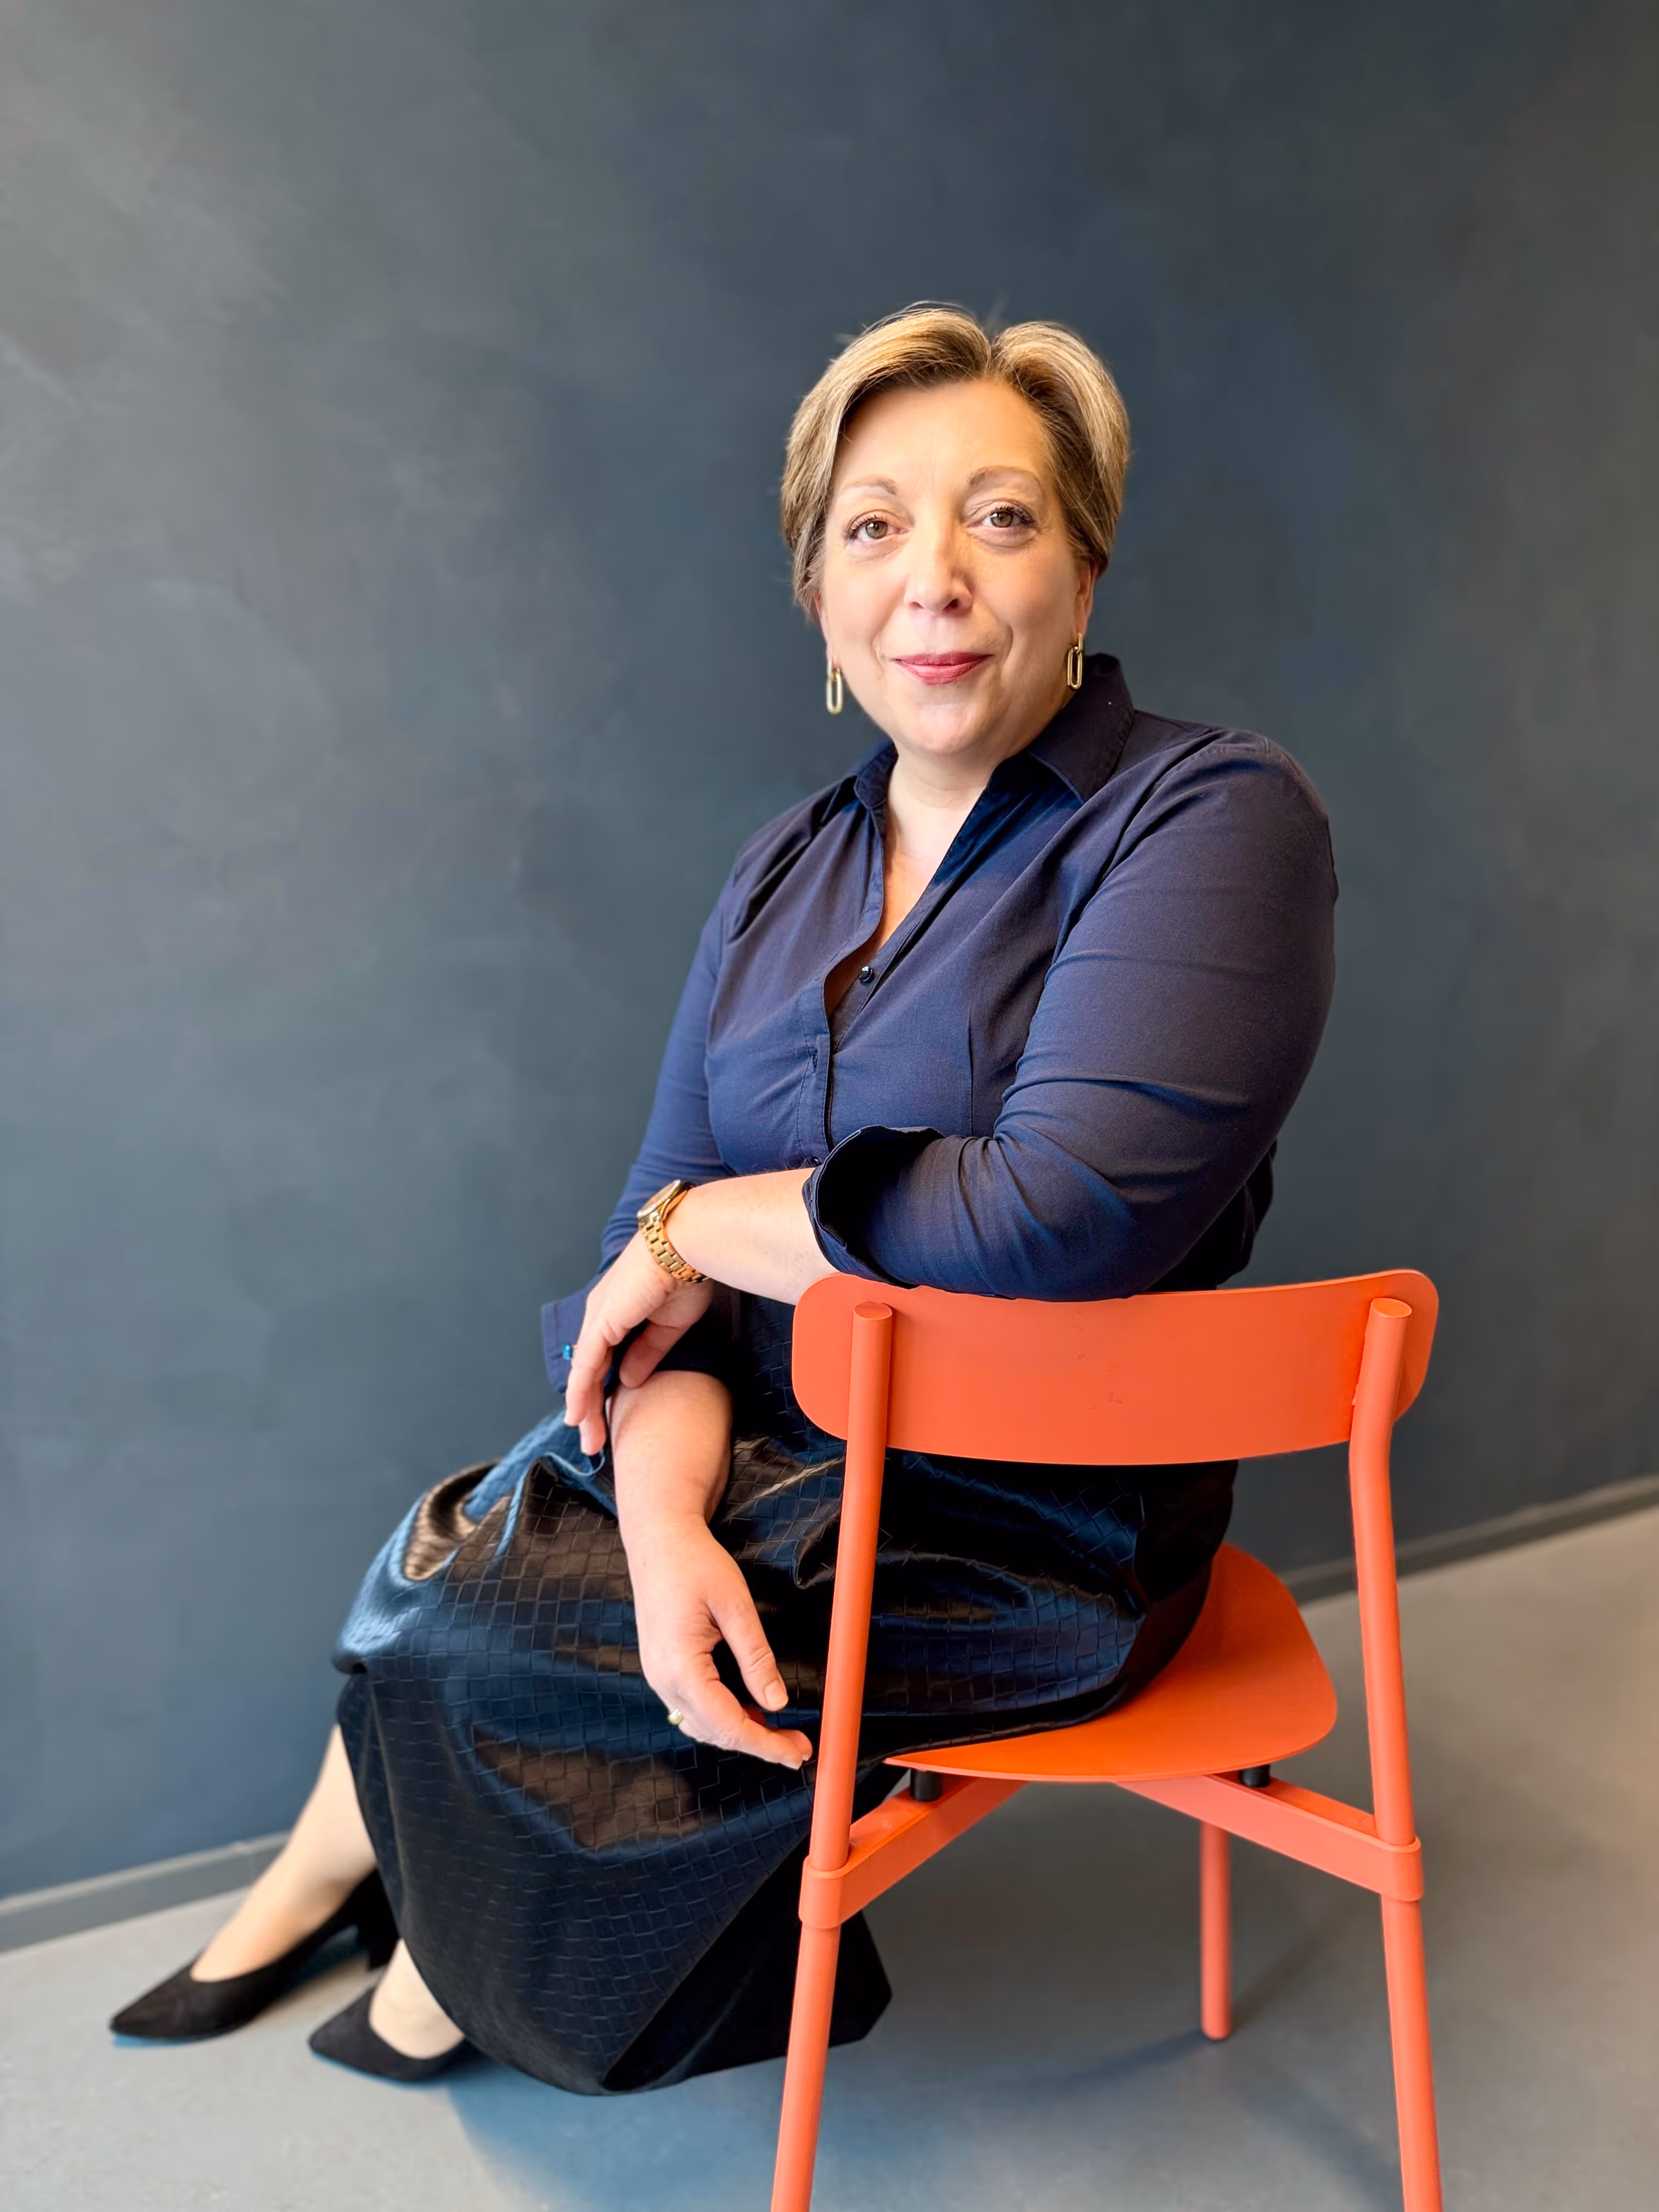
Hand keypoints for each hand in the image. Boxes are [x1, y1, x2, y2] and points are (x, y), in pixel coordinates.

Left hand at [564, 1234, 713, 1453]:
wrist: (686, 1248)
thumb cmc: (684, 1277)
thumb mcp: (667, 1326)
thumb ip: (646, 1353)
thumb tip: (627, 1380)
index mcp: (617, 1313)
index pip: (602, 1359)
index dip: (601, 1390)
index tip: (606, 1419)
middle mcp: (601, 1316)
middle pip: (589, 1370)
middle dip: (589, 1408)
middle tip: (594, 1441)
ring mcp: (598, 1319)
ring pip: (584, 1373)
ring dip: (584, 1409)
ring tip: (589, 1441)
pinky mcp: (601, 1323)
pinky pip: (586, 1366)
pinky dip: (580, 1393)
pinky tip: (579, 1416)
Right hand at [625, 1508, 812, 1769]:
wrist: (657, 1539)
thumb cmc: (694, 1562)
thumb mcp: (734, 1604)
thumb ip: (755, 1656)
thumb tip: (777, 1703)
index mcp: (680, 1666)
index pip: (727, 1724)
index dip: (766, 1744)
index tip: (798, 1754)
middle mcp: (663, 1679)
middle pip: (714, 1732)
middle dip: (759, 1743)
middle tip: (799, 1747)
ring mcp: (658, 1676)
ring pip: (701, 1725)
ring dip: (740, 1733)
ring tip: (780, 1733)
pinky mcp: (662, 1668)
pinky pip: (692, 1708)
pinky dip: (722, 1717)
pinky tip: (749, 1710)